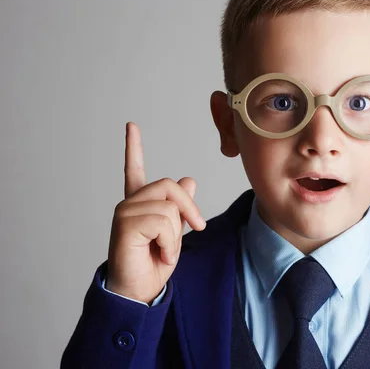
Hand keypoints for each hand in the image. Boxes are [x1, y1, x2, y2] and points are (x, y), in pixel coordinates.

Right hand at [105, 122, 205, 303]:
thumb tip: (189, 179)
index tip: (131, 125)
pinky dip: (170, 243)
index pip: (134, 169)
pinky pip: (163, 221)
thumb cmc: (154, 264)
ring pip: (169, 207)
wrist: (140, 292)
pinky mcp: (125, 224)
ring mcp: (125, 212)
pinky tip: (159, 254)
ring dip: (176, 235)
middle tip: (196, 228)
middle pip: (169, 185)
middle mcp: (130, 203)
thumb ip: (180, 207)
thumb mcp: (175, 232)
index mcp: (140, 203)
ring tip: (164, 250)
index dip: (133, 147)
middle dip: (189, 208)